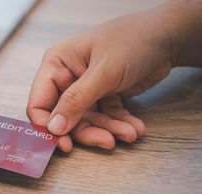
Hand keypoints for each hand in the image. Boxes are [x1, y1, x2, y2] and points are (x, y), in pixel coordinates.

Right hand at [27, 6, 174, 151]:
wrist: (168, 35)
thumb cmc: (134, 40)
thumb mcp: (103, 72)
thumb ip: (76, 101)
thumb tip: (53, 128)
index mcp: (57, 65)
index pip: (39, 103)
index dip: (47, 126)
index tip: (63, 144)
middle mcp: (68, 78)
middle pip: (65, 117)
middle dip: (88, 131)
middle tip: (106, 140)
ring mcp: (86, 88)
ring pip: (87, 120)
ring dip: (108, 129)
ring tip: (129, 133)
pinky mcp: (104, 95)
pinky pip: (106, 117)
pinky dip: (119, 124)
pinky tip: (133, 127)